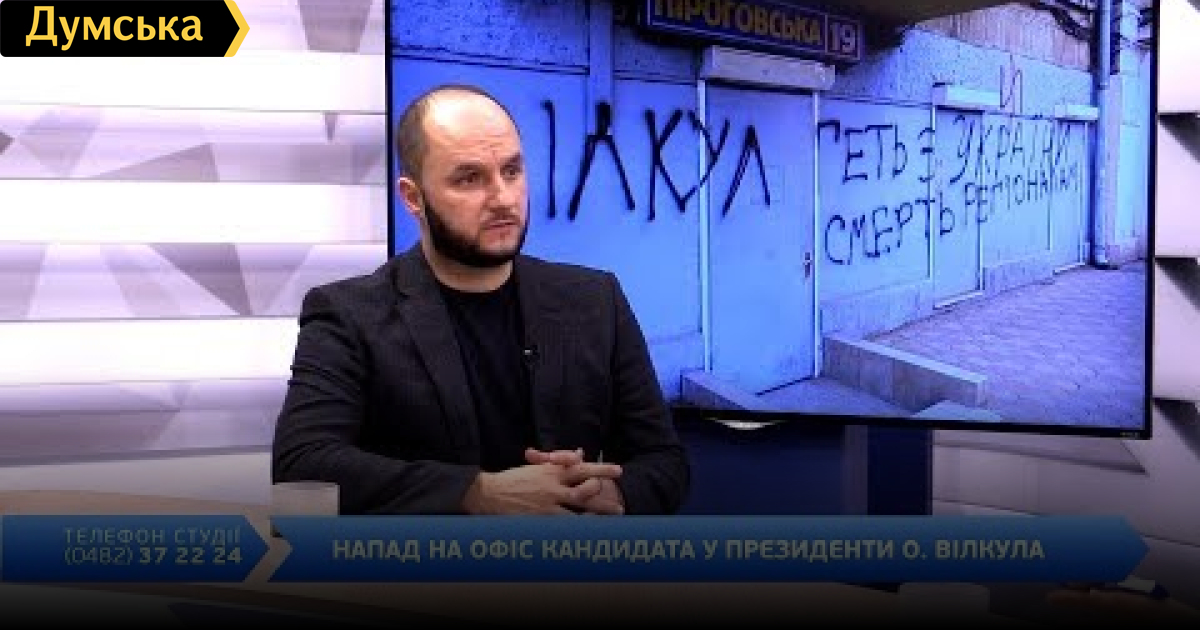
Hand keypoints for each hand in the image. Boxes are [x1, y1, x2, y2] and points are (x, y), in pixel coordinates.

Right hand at [461, 458, 621, 514]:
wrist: (489, 494)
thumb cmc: (512, 480)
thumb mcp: (537, 467)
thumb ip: (559, 461)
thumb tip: (579, 454)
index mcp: (552, 470)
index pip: (582, 468)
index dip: (602, 470)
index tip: (618, 471)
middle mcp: (554, 486)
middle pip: (586, 489)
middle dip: (605, 496)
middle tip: (620, 504)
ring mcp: (549, 503)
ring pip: (579, 508)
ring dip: (598, 514)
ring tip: (612, 518)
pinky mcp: (542, 518)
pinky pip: (566, 525)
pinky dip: (580, 528)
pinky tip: (591, 533)